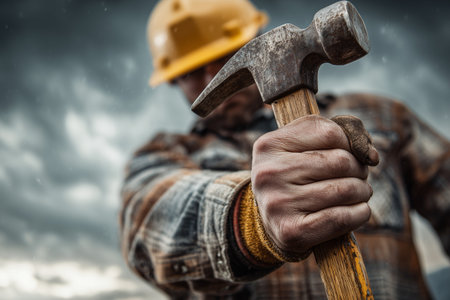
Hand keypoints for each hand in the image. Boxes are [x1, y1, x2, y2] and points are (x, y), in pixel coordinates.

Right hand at [251, 115, 378, 255]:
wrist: (271, 222)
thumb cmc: (295, 177)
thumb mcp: (304, 147)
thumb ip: (340, 134)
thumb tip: (370, 155)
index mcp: (269, 145)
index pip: (330, 133)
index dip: (350, 143)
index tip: (351, 154)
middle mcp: (269, 173)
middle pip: (340, 161)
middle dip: (359, 169)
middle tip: (358, 176)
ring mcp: (278, 203)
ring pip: (345, 189)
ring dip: (363, 191)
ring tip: (359, 192)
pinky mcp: (291, 232)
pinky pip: (341, 218)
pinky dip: (360, 213)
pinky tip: (358, 210)